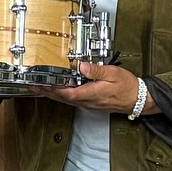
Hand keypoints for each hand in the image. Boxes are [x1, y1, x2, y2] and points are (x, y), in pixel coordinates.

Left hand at [33, 63, 157, 115]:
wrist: (137, 99)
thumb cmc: (127, 87)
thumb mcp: (113, 73)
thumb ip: (96, 70)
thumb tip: (81, 66)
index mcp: (92, 94)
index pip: (68, 93)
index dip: (54, 89)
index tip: (44, 84)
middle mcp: (88, 101)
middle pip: (63, 98)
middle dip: (47, 92)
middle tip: (34, 86)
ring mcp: (89, 104)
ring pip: (66, 100)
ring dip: (52, 94)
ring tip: (40, 88)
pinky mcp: (91, 103)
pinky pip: (72, 100)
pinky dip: (62, 95)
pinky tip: (58, 91)